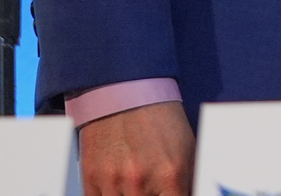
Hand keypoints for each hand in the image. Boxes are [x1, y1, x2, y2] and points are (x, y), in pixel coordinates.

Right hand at [78, 101, 194, 195]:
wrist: (126, 95)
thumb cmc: (160, 121)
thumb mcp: (187, 149)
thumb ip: (188, 182)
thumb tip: (190, 194)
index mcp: (170, 175)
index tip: (173, 194)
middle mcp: (140, 182)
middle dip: (151, 195)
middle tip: (152, 186)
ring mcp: (112, 182)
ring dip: (130, 195)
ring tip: (136, 180)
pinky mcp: (90, 179)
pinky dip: (111, 195)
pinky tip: (119, 184)